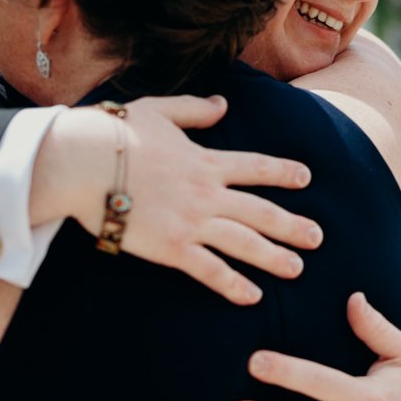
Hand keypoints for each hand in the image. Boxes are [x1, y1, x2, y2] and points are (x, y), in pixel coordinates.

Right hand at [32, 95, 321, 304]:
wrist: (82, 163)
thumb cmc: (113, 133)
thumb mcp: (158, 110)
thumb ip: (194, 110)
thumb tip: (223, 104)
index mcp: (205, 160)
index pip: (255, 167)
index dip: (283, 172)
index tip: (306, 178)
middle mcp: (206, 193)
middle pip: (261, 212)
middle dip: (293, 225)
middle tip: (318, 238)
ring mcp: (191, 223)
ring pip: (245, 244)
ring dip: (275, 257)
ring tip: (298, 269)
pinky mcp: (170, 248)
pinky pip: (210, 270)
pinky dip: (234, 284)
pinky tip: (253, 296)